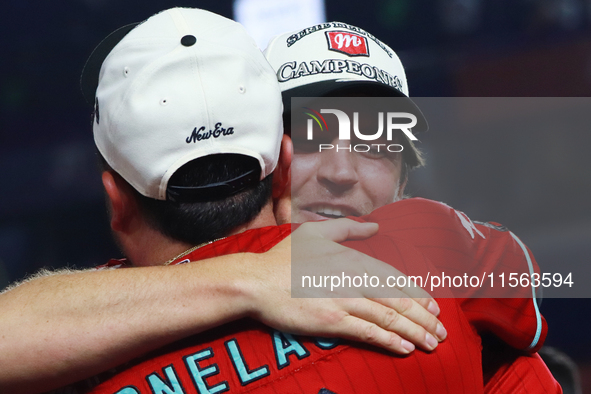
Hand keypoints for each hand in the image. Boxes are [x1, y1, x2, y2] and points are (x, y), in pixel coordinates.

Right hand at [244, 218, 445, 353]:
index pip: (395, 278)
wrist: (257, 281)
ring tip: (431, 343)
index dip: (417, 294)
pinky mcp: (332, 321)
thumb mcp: (316, 233)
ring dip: (414, 331)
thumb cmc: (284, 258)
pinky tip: (404, 348)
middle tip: (441, 332)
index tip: (434, 307)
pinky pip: (368, 332)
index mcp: (352, 259)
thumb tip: (375, 227)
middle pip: (398, 300)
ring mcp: (344, 300)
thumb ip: (348, 228)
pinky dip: (389, 340)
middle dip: (424, 317)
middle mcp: (353, 279)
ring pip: (388, 317)